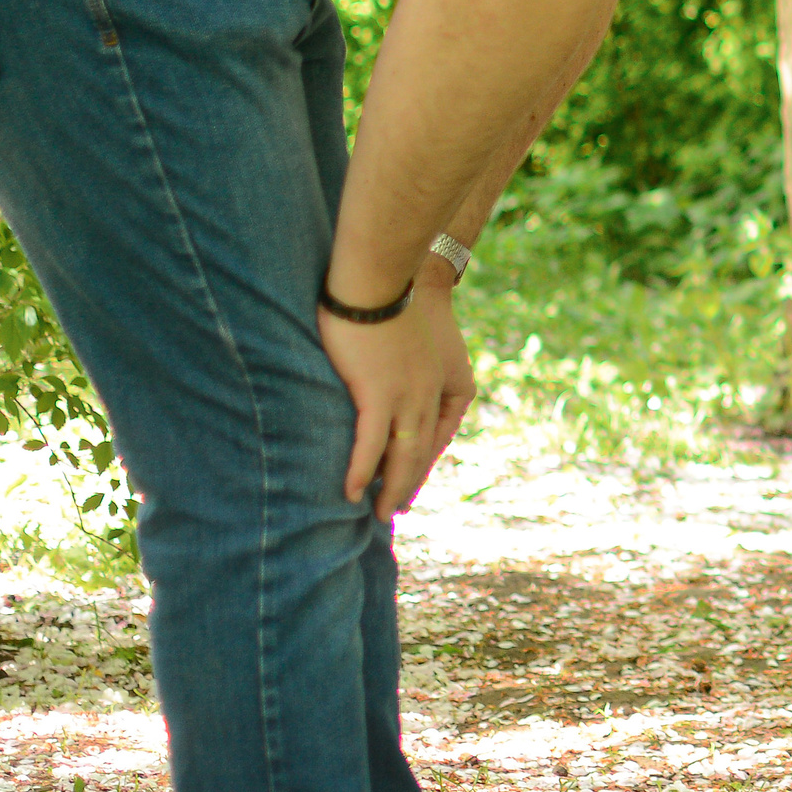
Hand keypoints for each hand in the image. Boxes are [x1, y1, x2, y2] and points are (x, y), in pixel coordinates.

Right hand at [320, 278, 475, 518]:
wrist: (381, 278)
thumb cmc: (389, 299)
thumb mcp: (411, 336)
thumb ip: (406, 361)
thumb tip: (383, 375)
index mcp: (440, 380)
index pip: (436, 432)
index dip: (423, 461)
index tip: (410, 481)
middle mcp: (427, 393)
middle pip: (422, 450)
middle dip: (409, 483)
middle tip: (395, 509)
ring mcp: (405, 394)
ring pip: (402, 455)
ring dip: (390, 487)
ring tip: (378, 513)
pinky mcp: (377, 392)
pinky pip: (371, 443)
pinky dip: (362, 470)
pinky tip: (351, 491)